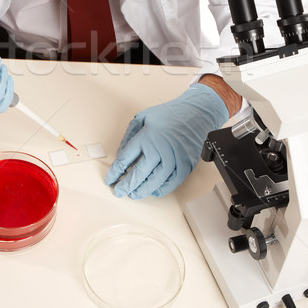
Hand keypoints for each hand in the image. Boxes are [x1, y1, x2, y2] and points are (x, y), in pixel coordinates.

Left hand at [105, 83, 228, 198]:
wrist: (197, 112)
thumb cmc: (170, 114)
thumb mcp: (143, 117)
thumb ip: (129, 136)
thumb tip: (121, 154)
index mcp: (146, 137)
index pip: (125, 160)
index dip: (115, 172)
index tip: (110, 178)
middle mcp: (159, 150)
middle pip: (138, 174)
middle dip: (125, 185)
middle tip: (118, 191)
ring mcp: (174, 159)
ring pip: (154, 182)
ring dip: (141, 191)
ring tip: (133, 194)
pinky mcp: (185, 165)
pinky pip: (171, 183)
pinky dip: (161, 189)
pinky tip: (152, 191)